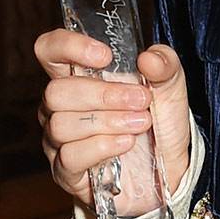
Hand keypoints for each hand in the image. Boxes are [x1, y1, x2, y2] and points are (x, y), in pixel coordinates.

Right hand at [34, 28, 190, 207]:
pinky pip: (71, 156)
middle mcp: (60, 107)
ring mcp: (59, 140)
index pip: (49, 50)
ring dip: (109, 122)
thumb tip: (148, 58)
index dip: (68, 46)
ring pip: (62, 125)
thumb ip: (165, 64)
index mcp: (78, 76)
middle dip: (103, 94)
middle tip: (141, 99)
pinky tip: (127, 144)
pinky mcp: (67, 172)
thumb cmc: (159, 123)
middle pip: (56, 92)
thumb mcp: (170, 87)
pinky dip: (102, 147)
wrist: (169, 170)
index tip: (105, 56)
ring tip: (141, 123)